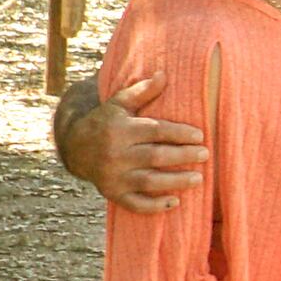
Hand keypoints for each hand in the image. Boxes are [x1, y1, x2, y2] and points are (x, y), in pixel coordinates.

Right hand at [72, 74, 208, 214]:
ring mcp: (113, 176)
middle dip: (183, 156)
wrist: (75, 147)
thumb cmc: (106, 122)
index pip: (155, 131)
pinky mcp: (112, 193)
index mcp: (120, 129)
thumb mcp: (119, 104)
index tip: (200, 136)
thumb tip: (164, 74)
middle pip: (156, 157)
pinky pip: (134, 203)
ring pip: (149, 182)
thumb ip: (142, 91)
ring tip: (199, 178)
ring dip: (176, 182)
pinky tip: (175, 202)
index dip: (179, 133)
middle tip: (205, 154)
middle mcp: (116, 153)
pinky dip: (154, 206)